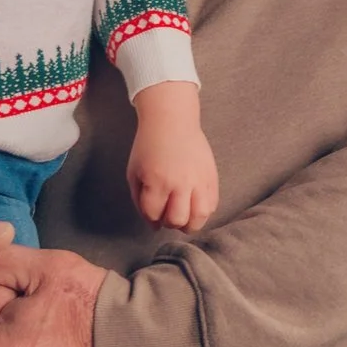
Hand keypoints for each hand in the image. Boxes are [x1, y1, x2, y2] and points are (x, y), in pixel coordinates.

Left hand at [128, 81, 218, 231]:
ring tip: (184, 216)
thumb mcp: (134, 173)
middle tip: (168, 214)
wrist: (172, 122)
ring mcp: (199, 180)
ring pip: (200, 216)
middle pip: (177, 220)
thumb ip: (140, 201)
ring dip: (190, 223)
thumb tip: (154, 225)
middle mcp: (180, 183)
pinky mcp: (212, 177)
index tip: (152, 209)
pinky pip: (212, 204)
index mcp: (157, 181)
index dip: (151, 216)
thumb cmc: (149, 147)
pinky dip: (204, 211)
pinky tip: (194, 205)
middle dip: (170, 222)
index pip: (154, 214)